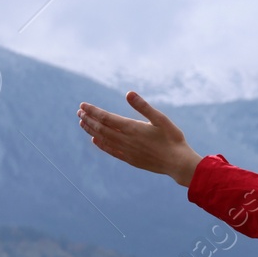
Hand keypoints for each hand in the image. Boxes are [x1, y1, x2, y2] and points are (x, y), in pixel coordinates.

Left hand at [78, 92, 202, 187]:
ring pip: (103, 139)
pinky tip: (95, 140)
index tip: (83, 105)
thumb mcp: (160, 119)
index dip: (93, 111)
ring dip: (91, 130)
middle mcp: (126, 139)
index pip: (106, 117)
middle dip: (89, 119)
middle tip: (79, 112)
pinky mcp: (130, 159)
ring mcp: (127, 151)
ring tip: (82, 123)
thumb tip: (128, 93)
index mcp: (132, 128)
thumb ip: (143, 106)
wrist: (178, 163)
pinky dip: (101, 145)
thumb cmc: (173, 139)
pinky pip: (111, 151)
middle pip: (101, 128)